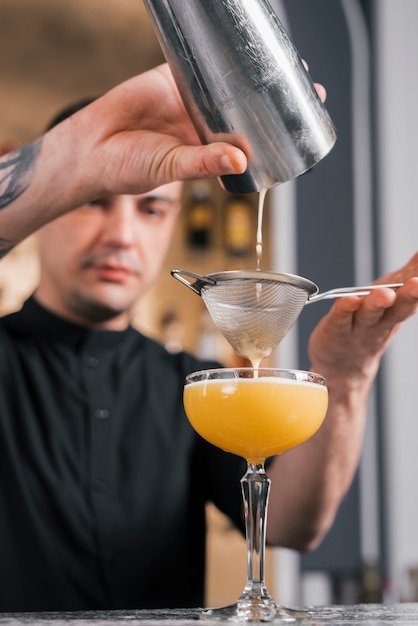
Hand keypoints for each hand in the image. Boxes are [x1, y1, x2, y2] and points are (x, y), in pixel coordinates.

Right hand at [48, 62, 325, 198]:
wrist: (92, 148)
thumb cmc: (128, 169)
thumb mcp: (172, 168)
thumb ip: (203, 164)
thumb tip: (240, 162)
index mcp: (210, 151)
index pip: (252, 140)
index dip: (275, 133)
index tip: (303, 125)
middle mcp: (205, 125)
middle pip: (248, 108)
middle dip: (274, 99)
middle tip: (307, 86)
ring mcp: (190, 99)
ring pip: (230, 82)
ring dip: (253, 73)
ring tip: (283, 63)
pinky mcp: (172, 77)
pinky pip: (200, 61)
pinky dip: (218, 51)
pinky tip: (242, 43)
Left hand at [308, 253, 417, 396]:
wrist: (342, 367)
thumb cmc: (368, 326)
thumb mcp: (392, 299)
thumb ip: (409, 274)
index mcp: (396, 309)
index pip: (412, 295)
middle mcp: (381, 320)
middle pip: (398, 307)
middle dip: (409, 295)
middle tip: (417, 283)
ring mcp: (358, 327)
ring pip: (370, 314)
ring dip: (378, 303)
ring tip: (385, 294)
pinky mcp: (335, 330)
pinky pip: (340, 319)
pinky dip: (344, 309)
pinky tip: (349, 300)